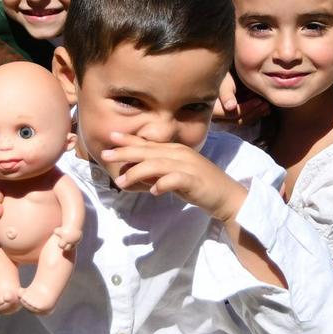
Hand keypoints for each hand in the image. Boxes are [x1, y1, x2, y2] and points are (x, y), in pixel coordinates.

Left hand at [99, 133, 244, 222]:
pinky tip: (153, 191)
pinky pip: (175, 180)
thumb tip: (136, 177)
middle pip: (149, 151)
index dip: (129, 139)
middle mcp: (180, 154)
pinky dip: (162, 184)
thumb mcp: (175, 177)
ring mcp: (188, 166)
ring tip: (121, 183)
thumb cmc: (199, 186)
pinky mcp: (195, 181)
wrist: (227, 196)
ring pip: (157, 165)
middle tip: (105, 155)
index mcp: (176, 150)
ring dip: (137, 172)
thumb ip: (157, 174)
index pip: (149, 143)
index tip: (111, 137)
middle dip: (125, 152)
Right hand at [213, 74, 268, 126]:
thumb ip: (226, 94)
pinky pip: (242, 119)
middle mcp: (217, 117)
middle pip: (238, 120)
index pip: (233, 114)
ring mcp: (223, 119)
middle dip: (254, 112)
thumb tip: (230, 107)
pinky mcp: (229, 116)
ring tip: (267, 106)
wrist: (218, 73)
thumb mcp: (223, 83)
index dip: (247, 108)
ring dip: (256, 114)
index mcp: (213, 110)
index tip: (259, 100)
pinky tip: (263, 109)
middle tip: (266, 104)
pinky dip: (253, 114)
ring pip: (241, 121)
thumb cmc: (220, 75)